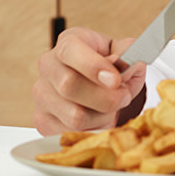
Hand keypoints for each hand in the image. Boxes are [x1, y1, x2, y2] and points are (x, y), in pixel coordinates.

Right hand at [33, 27, 147, 135]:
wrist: (93, 84)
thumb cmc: (108, 67)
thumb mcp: (122, 54)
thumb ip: (129, 54)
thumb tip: (132, 63)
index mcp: (68, 43)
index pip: (71, 51)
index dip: (93, 66)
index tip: (115, 80)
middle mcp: (48, 66)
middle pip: (69, 86)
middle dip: (105, 97)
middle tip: (124, 97)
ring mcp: (42, 94)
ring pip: (74, 115)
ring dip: (102, 116)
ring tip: (110, 109)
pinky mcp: (42, 120)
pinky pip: (71, 133)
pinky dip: (93, 130)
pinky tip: (98, 119)